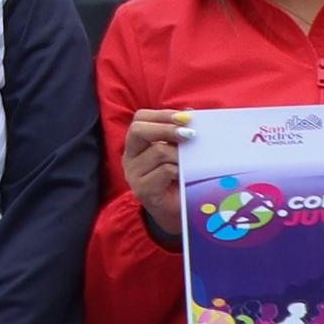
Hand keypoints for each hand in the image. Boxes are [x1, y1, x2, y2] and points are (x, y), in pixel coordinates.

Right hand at [120, 108, 187, 230]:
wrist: (176, 212)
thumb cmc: (177, 179)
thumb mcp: (178, 152)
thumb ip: (179, 133)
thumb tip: (190, 112)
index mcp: (136, 144)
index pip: (140, 119)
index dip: (163, 115)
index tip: (187, 117)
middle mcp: (130, 157)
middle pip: (138, 130)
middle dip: (166, 128)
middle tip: (190, 133)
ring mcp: (133, 174)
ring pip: (157, 150)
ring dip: (180, 153)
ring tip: (193, 160)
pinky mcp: (142, 190)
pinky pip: (164, 171)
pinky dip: (180, 170)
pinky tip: (186, 175)